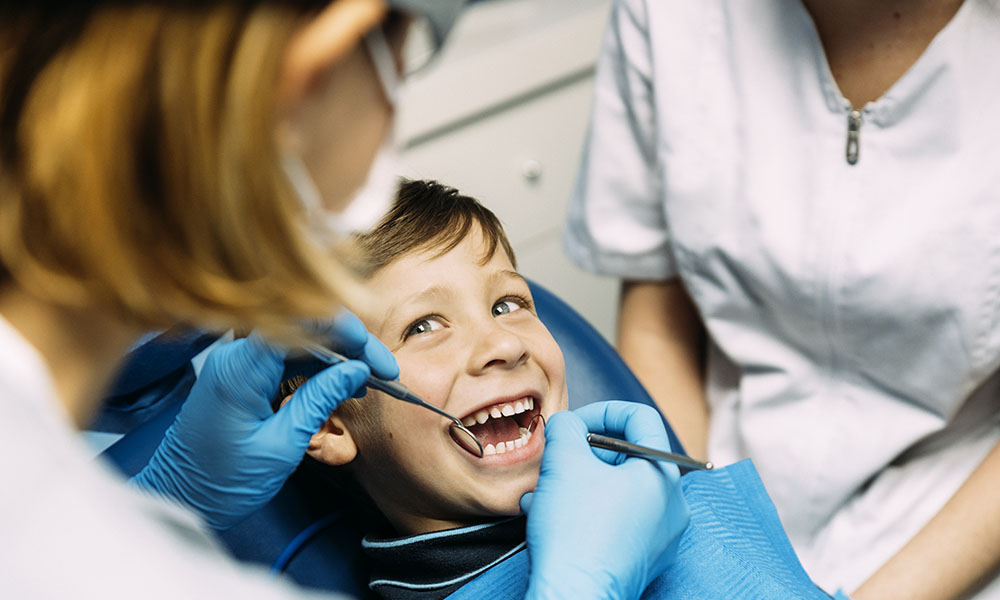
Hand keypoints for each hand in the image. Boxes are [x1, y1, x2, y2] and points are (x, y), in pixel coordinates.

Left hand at [131, 311, 396, 529]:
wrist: (180, 498)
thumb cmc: (222, 483)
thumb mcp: (282, 446)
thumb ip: (319, 401)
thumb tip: (357, 370)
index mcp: (240, 369)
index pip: (301, 322)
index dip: (346, 331)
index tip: (375, 358)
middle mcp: (236, 355)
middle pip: (304, 325)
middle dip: (350, 342)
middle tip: (384, 371)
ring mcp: (238, 361)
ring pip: (300, 338)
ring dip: (339, 353)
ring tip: (370, 379)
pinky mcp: (242, 372)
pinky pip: (287, 354)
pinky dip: (319, 364)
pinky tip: (342, 382)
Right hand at [520, 401, 688, 599]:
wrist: (574, 596)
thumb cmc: (575, 531)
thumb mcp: (563, 460)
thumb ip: (566, 426)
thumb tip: (568, 424)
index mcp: (663, 473)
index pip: (641, 418)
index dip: (602, 411)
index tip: (574, 425)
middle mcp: (672, 505)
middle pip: (627, 457)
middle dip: (584, 455)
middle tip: (557, 461)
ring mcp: (661, 536)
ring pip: (617, 491)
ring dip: (578, 484)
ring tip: (545, 493)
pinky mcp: (643, 559)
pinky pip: (616, 520)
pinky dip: (586, 512)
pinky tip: (552, 518)